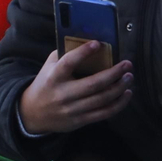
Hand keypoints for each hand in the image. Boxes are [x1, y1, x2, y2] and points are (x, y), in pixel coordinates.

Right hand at [17, 41, 132, 133]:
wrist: (32, 113)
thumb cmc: (47, 83)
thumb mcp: (50, 66)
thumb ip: (66, 53)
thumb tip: (91, 39)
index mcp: (54, 77)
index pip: (68, 63)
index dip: (82, 53)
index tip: (97, 43)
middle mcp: (62, 94)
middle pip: (93, 85)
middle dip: (113, 73)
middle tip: (127, 64)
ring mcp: (71, 109)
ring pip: (101, 99)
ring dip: (119, 88)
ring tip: (129, 77)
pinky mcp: (79, 121)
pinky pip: (103, 114)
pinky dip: (118, 104)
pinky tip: (127, 93)